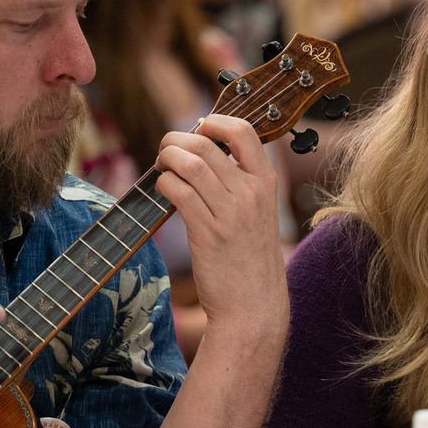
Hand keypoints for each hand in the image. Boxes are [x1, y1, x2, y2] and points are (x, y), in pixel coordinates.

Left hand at [154, 115, 288, 337]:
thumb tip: (201, 152)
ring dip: (167, 159)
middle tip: (167, 152)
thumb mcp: (257, 214)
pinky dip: (164, 184)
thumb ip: (238, 183)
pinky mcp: (208, 233)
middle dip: (176, 141)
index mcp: (266, 183)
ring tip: (162, 168)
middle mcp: (251, 193)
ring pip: (190, 164)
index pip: (243, 131)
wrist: (254, 305)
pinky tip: (163, 192)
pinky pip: (178, 192)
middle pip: (206, 145)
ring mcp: (231, 213)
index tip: (198, 131)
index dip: (214, 122)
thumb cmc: (249, 259)